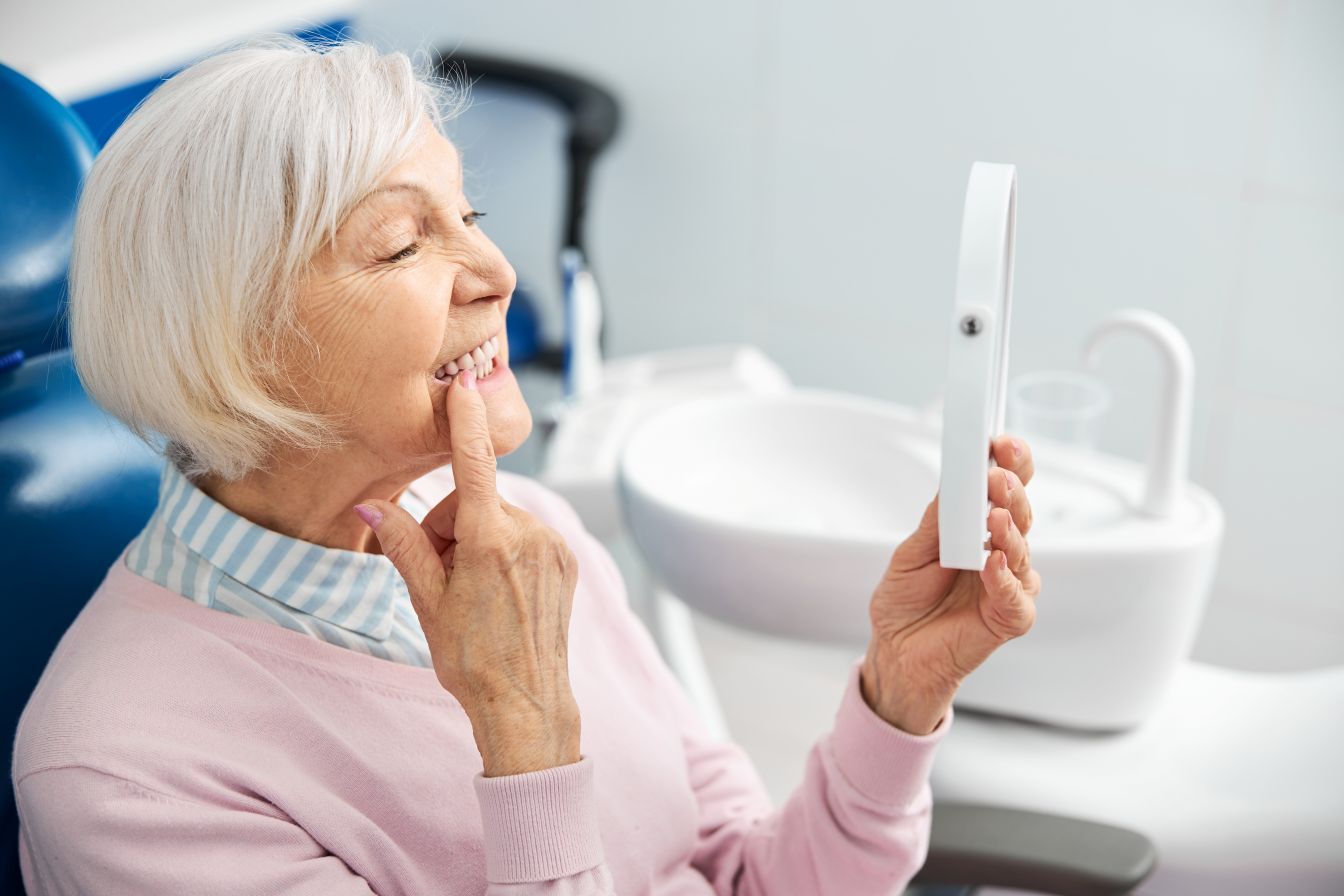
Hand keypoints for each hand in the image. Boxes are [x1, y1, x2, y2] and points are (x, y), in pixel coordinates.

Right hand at [354, 369, 581, 775]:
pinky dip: (504, 550)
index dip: (465, 422)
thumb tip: (373, 507)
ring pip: (499, 518)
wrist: (526, 705)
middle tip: (443, 577)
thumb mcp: (426, 602)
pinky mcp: (567, 560)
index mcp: (491, 541)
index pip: (474, 465)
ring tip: (472, 592)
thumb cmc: (471, 660)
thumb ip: (403, 545)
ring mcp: (554, 547)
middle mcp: (529, 535)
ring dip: (477, 540)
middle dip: (450, 528)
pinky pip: (525, 535)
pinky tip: (498, 592)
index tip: (464, 386)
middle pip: (474, 501)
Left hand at [861, 434, 1040, 734]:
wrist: (896, 652)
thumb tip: (954, 483)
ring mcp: (1008, 584)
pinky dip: (1005, 579)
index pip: (1005, 489)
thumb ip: (937, 521)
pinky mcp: (1009, 617)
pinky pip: (1016, 596)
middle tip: (998, 474)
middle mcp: (1000, 552)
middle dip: (1012, 490)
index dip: (1010, 464)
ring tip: (993, 516)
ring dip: (1009, 530)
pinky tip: (992, 563)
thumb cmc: (906, 601)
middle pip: (1018, 513)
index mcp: (979, 529)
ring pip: (1021, 551)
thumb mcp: (911, 552)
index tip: (1000, 441)